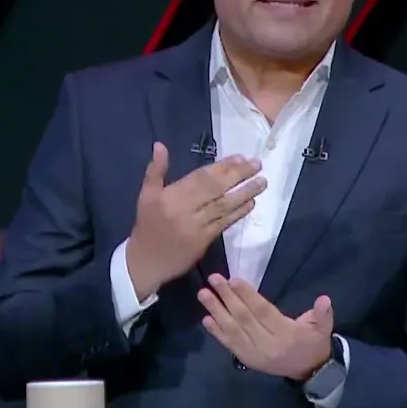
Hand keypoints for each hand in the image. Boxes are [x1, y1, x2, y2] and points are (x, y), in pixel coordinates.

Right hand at [126, 143, 266, 298]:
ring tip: (262, 182)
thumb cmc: (147, 225)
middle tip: (257, 164)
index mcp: (171, 196)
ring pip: (223, 206)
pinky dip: (238, 213)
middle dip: (238, 175)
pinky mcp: (204, 242)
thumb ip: (156, 170)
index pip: (201, 177)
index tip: (240, 157)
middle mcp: (184, 209)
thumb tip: (161, 145)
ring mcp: (196, 227)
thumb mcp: (146, 195)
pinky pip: (223, 224)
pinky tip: (251, 203)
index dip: (222, 167)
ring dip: (244, 193)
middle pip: (215, 189)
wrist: (145, 261)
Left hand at [198, 274, 332, 380]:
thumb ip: (322, 314)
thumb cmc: (313, 343)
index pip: (263, 312)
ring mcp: (254, 354)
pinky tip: (206, 319)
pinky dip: (217, 333)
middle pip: (244, 319)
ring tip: (203, 295)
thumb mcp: (323, 328)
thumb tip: (324, 300)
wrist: (309, 371)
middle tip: (213, 279)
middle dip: (227, 298)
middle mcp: (267, 345)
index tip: (233, 280)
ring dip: (216, 312)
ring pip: (233, 331)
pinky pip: (230, 345)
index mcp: (286, 334)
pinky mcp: (247, 360)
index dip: (248, 296)